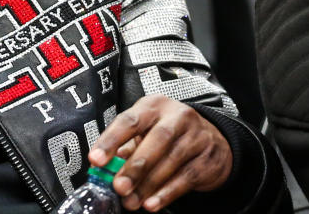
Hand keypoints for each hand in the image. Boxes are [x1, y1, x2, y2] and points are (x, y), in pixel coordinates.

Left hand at [88, 94, 232, 211]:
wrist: (212, 140)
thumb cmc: (171, 134)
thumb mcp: (147, 132)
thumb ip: (126, 148)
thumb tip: (103, 168)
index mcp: (154, 106)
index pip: (130, 120)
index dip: (111, 140)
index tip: (96, 160)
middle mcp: (177, 116)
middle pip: (157, 139)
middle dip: (135, 166)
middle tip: (118, 186)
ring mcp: (197, 136)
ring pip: (171, 160)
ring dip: (148, 185)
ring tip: (132, 201)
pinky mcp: (208, 158)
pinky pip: (186, 177)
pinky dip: (166, 193)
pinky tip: (152, 203)